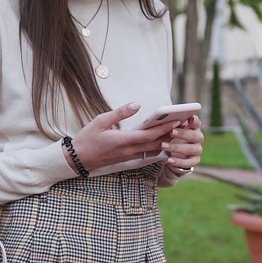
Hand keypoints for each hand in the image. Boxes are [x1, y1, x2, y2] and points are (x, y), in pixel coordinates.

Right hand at [65, 102, 180, 170]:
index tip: (176, 120)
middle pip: (156, 144)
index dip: (165, 129)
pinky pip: (147, 154)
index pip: (149, 135)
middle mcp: (129, 151)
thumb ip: (120, 113)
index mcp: (123, 140)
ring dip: (166, 141)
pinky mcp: (127, 159)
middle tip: (184, 124)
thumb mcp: (100, 120)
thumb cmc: (87, 138)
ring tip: (178, 131)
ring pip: (153, 150)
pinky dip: (157, 148)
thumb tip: (137, 103)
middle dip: (171, 134)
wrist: (77, 159)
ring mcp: (129, 157)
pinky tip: (164, 142)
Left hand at [162, 115, 203, 169]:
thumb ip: (172, 124)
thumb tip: (166, 119)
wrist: (174, 152)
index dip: (194, 120)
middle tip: (171, 132)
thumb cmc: (172, 136)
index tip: (189, 118)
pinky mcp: (195, 160)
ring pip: (191, 149)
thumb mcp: (172, 128)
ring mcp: (197, 149)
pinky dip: (179, 161)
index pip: (196, 122)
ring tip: (163, 146)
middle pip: (194, 135)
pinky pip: (189, 162)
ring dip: (176, 147)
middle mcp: (198, 137)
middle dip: (182, 133)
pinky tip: (170, 160)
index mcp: (194, 127)